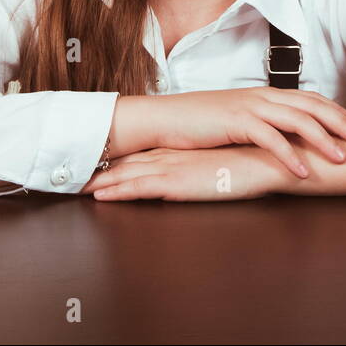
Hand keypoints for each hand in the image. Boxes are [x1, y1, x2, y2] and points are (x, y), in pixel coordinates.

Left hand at [81, 146, 282, 201]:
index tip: (96, 162)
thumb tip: (199, 170)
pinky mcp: (179, 182)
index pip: (142, 153)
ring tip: (75, 186)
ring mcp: (174, 167)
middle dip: (99, 169)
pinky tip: (100, 197)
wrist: (273, 158)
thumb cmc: (256, 161)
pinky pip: (140, 187)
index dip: (117, 159)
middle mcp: (173, 154)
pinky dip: (117, 191)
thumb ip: (209, 164)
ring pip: (127, 174)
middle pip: (128, 162)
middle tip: (72, 173)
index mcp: (183, 148)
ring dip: (100, 181)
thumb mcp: (226, 161)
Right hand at [124, 86, 345, 179]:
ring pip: (296, 120)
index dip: (337, 113)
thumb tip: (284, 140)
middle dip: (342, 123)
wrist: (163, 119)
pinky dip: (289, 155)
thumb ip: (261, 126)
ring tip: (342, 158)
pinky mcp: (234, 122)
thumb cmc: (198, 125)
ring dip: (323, 139)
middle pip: (312, 106)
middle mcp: (261, 97)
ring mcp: (249, 107)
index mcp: (264, 95)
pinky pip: (269, 139)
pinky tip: (303, 171)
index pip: (310, 100)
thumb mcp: (236, 121)